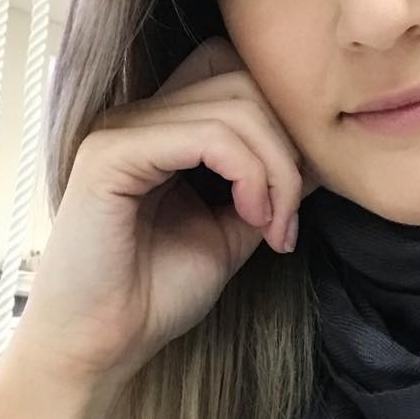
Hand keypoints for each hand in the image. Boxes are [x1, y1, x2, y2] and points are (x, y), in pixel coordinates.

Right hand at [14, 36, 320, 387]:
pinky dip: (249, 174)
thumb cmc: (157, 293)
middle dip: (287, 146)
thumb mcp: (233, 229)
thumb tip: (319, 152)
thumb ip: (269, 183)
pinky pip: (208, 136)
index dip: (281, 118)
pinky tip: (249, 217)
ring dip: (276, 169)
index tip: (295, 191)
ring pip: (236, 107)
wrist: (100, 348)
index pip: (235, 70)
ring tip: (271, 226)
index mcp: (164, 127)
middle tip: (288, 216)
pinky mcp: (112, 153)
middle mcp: (140, 115)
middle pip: (244, 80)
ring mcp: (123, 128)